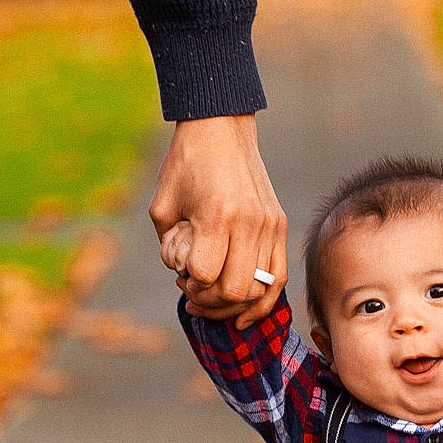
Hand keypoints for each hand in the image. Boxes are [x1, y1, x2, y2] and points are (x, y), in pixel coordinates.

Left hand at [148, 114, 286, 327]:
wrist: (221, 128)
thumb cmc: (185, 164)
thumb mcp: (162, 206)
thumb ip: (170, 248)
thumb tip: (187, 279)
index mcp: (217, 214)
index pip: (205, 274)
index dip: (189, 283)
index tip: (180, 275)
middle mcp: (249, 222)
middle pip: (235, 290)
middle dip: (210, 301)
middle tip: (193, 291)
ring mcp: (269, 225)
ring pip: (259, 290)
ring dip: (232, 304)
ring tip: (213, 300)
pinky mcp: (280, 226)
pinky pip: (278, 278)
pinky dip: (262, 302)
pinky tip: (243, 314)